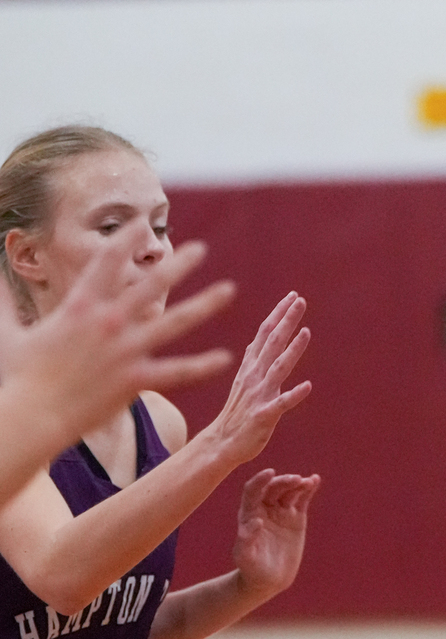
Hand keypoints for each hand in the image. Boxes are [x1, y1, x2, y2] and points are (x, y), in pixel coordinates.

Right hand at [0, 233, 233, 438]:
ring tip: (230, 291)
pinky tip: (226, 358)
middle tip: (201, 249)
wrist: (32, 414)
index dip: (125, 239)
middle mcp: (108, 322)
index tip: (141, 224)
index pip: (106, 262)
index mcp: (79, 306)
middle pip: (151, 284)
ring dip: (205, 305)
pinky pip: (177, 372)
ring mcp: (125, 350)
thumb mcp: (7, 331)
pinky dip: (202, 366)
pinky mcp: (136, 380)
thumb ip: (3, 300)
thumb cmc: (18, 376)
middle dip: (178, 264)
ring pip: (175, 322)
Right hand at [206, 292, 311, 466]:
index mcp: (251, 367)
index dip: (279, 314)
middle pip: (272, 343)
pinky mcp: (264, 416)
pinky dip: (294, 395)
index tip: (292, 296)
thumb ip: (256, 360)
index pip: (265, 334)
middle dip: (286, 320)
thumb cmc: (238, 412)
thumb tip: (262, 340)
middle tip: (300, 300)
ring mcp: (259, 395)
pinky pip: (281, 404)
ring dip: (292, 349)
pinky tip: (308, 386)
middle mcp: (254, 376)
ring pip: (278, 368)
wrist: (222, 443)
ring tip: (306, 332)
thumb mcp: (246, 380)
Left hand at [232, 468, 320, 599]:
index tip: (270, 472)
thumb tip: (257, 520)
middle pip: (273, 488)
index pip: (253, 491)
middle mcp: (264, 508)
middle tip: (296, 480)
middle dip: (284, 482)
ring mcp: (281, 511)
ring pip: (289, 491)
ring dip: (298, 484)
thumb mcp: (245, 557)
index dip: (260, 480)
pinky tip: (315, 480)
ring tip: (307, 481)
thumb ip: (246, 540)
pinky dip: (308, 489)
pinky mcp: (296, 518)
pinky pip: (302, 500)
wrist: (269, 579)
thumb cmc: (252, 569)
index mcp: (249, 513)